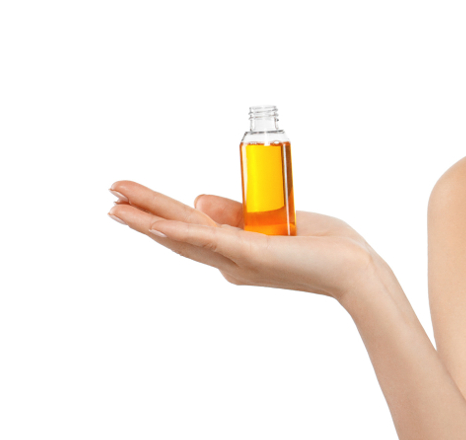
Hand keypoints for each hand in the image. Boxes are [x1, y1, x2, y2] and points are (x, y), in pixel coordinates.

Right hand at [107, 180, 375, 302]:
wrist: (355, 267)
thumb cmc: (326, 247)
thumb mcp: (274, 221)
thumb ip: (238, 212)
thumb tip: (198, 199)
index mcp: (236, 252)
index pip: (189, 229)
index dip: (159, 214)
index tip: (132, 198)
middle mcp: (231, 260)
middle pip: (176, 233)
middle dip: (142, 214)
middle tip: (109, 197)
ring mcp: (238, 258)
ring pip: (184, 235)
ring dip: (147, 220)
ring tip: (116, 207)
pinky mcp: (252, 253)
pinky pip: (210, 240)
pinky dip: (179, 232)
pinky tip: (153, 224)